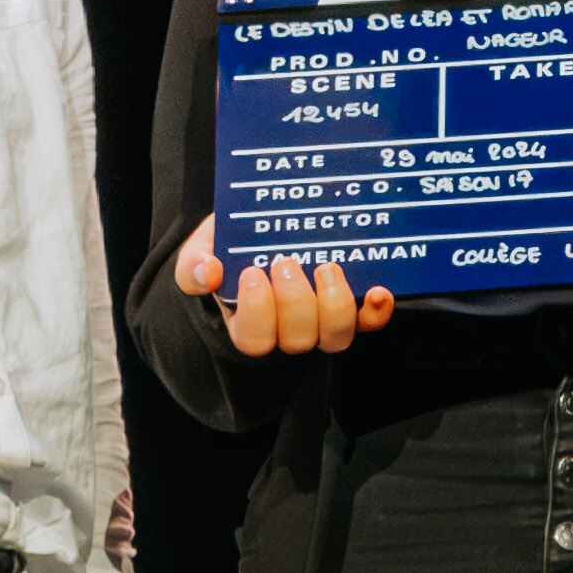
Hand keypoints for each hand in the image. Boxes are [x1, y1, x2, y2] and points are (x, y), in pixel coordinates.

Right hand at [175, 219, 399, 356]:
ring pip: (336, 337)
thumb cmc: (229, 248)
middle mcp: (289, 332)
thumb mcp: (202, 250)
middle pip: (297, 340)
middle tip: (285, 261)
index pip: (254, 339)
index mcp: (249, 324)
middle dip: (294, 303)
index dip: (258, 312)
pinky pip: (369, 322)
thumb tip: (207, 274)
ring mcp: (323, 323)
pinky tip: (379, 290)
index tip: (253, 272)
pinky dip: (376, 311)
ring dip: (335, 305)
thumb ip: (193, 265)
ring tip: (327, 266)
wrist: (261, 231)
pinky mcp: (353, 309)